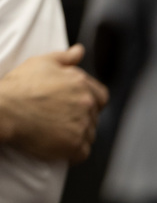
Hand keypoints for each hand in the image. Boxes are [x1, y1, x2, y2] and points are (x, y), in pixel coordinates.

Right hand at [0, 44, 107, 161]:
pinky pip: (83, 152)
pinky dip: (72, 151)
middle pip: (94, 117)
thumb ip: (64, 58)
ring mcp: (82, 125)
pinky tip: (56, 145)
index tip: (75, 106)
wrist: (4, 110)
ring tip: (54, 130)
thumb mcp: (40, 63)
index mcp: (81, 83)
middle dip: (80, 118)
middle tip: (57, 119)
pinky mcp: (76, 145)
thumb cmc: (19, 86)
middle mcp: (86, 103)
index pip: (101, 97)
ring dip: (77, 135)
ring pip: (89, 134)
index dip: (90, 102)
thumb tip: (79, 51)